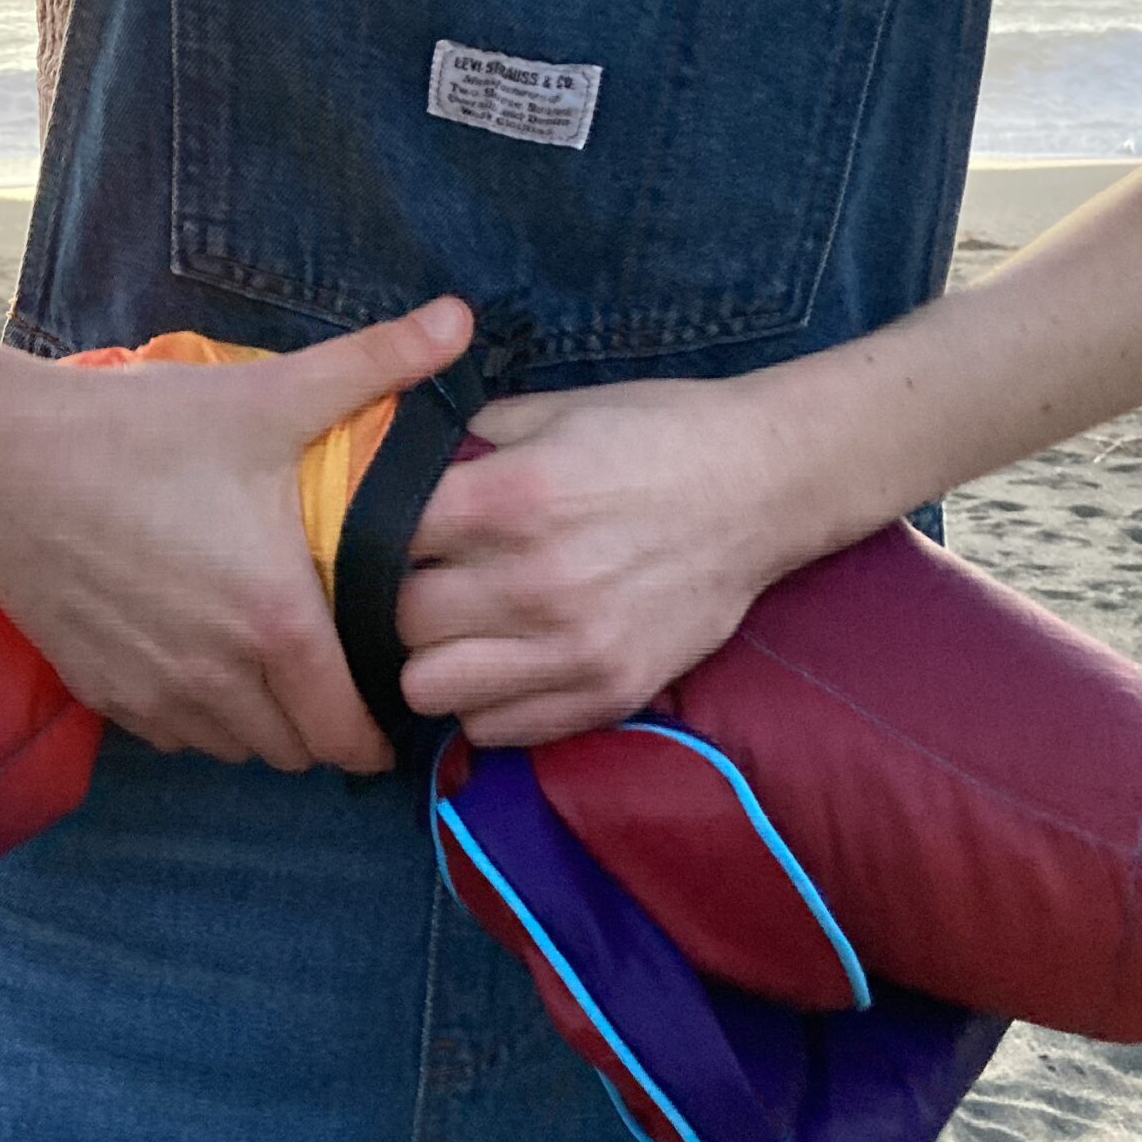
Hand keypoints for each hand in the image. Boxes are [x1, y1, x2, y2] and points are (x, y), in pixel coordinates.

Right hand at [0, 296, 475, 774]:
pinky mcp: (100, 691)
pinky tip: (202, 653)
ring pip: (236, 749)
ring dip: (264, 723)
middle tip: (338, 674)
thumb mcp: (266, 395)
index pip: (351, 736)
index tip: (391, 704)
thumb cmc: (136, 429)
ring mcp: (153, 695)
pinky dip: (199, 714)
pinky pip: (173, 735)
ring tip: (272, 662)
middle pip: (299, 753)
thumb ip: (376, 364)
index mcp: (276, 624)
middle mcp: (218, 681)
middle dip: (328, 727)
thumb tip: (463, 319)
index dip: (382, 734)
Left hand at [397, 373, 810, 747]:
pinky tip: (505, 663)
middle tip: (429, 584)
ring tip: (460, 632)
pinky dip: (484, 703)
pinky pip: (491, 730)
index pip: (381, 542)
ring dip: (434, 662)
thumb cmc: (654, 437)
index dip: (377, 537)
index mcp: (510, 499)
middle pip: (399, 621)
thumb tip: (390, 464)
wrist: (764, 485)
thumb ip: (467, 443)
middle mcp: (533, 580)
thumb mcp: (553, 411)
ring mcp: (571, 648)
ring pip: (429, 689)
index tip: (393, 535)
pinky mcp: (605, 693)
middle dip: (400, 601)